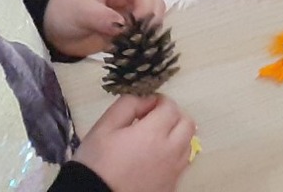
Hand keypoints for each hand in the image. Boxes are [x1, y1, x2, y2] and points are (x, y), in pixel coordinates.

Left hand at [44, 0, 165, 56]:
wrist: (50, 29)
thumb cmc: (64, 10)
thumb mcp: (80, 10)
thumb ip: (102, 17)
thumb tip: (124, 26)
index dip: (147, 7)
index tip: (139, 27)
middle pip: (154, 5)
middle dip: (152, 22)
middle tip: (143, 40)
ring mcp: (128, 15)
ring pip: (151, 23)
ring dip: (149, 35)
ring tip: (139, 49)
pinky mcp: (124, 33)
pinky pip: (140, 38)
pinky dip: (142, 46)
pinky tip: (136, 55)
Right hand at [75, 93, 194, 191]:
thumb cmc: (96, 163)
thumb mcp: (104, 127)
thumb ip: (128, 105)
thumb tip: (147, 99)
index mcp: (154, 134)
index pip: (171, 107)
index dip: (158, 102)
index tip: (144, 108)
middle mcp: (170, 152)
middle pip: (187, 124)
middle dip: (173, 116)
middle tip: (152, 121)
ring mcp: (172, 173)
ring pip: (187, 145)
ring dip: (176, 137)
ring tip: (154, 141)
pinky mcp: (170, 188)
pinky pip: (181, 166)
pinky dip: (173, 157)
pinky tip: (154, 161)